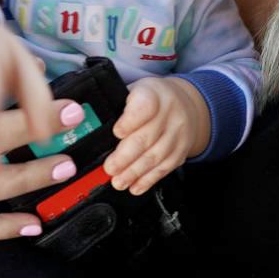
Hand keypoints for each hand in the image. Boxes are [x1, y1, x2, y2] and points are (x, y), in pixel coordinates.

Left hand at [103, 77, 209, 195]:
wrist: (186, 104)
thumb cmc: (153, 99)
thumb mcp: (134, 91)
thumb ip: (116, 106)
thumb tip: (92, 128)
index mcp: (153, 94)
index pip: (144, 106)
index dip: (130, 122)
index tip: (116, 133)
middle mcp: (168, 113)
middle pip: (146, 138)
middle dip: (125, 157)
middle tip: (109, 168)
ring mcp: (177, 133)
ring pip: (155, 156)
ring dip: (134, 173)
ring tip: (118, 181)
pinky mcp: (181, 151)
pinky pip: (164, 168)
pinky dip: (148, 180)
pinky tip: (136, 186)